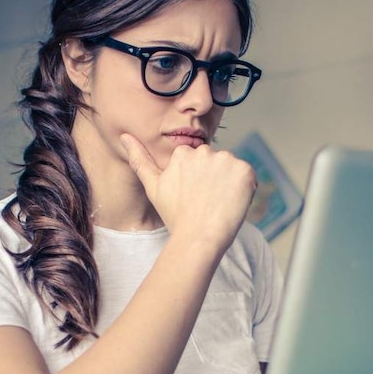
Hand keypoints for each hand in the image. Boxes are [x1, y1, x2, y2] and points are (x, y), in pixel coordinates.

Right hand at [120, 134, 256, 250]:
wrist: (198, 238)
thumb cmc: (175, 216)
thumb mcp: (153, 186)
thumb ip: (140, 159)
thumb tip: (124, 135)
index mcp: (183, 153)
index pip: (198, 162)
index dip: (198, 181)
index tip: (194, 197)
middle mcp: (205, 151)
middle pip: (216, 163)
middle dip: (214, 179)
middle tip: (206, 202)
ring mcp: (226, 160)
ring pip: (231, 170)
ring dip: (229, 183)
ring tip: (218, 204)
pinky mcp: (245, 171)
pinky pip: (248, 177)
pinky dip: (244, 189)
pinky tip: (232, 203)